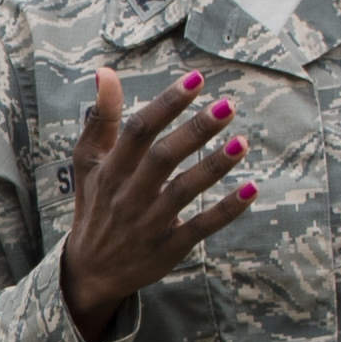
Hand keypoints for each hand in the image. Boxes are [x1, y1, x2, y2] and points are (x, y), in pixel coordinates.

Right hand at [60, 69, 255, 341]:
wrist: (90, 270)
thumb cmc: (96, 203)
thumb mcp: (88, 162)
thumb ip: (101, 118)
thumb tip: (105, 72)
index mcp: (110, 169)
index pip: (139, 130)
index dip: (167, 103)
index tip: (196, 80)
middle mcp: (129, 195)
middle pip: (163, 158)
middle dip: (196, 130)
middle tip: (228, 105)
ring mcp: (150, 223)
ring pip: (184, 191)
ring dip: (214, 166)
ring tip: (243, 142)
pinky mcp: (170, 246)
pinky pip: (202, 226)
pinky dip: (227, 210)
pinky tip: (252, 189)